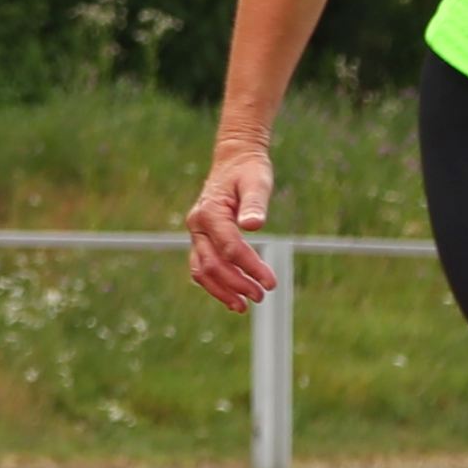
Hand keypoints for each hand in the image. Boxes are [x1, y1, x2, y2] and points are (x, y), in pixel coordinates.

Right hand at [183, 141, 277, 312]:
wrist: (234, 160)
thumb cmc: (248, 171)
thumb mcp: (257, 182)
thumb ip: (255, 203)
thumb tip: (254, 225)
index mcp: (209, 212)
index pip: (230, 248)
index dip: (250, 267)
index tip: (271, 282)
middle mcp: (197, 225)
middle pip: (212, 264)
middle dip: (237, 283)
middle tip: (261, 296)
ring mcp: (196, 234)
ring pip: (201, 270)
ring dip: (221, 290)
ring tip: (244, 306)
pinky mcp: (201, 239)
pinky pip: (202, 266)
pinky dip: (215, 284)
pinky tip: (233, 296)